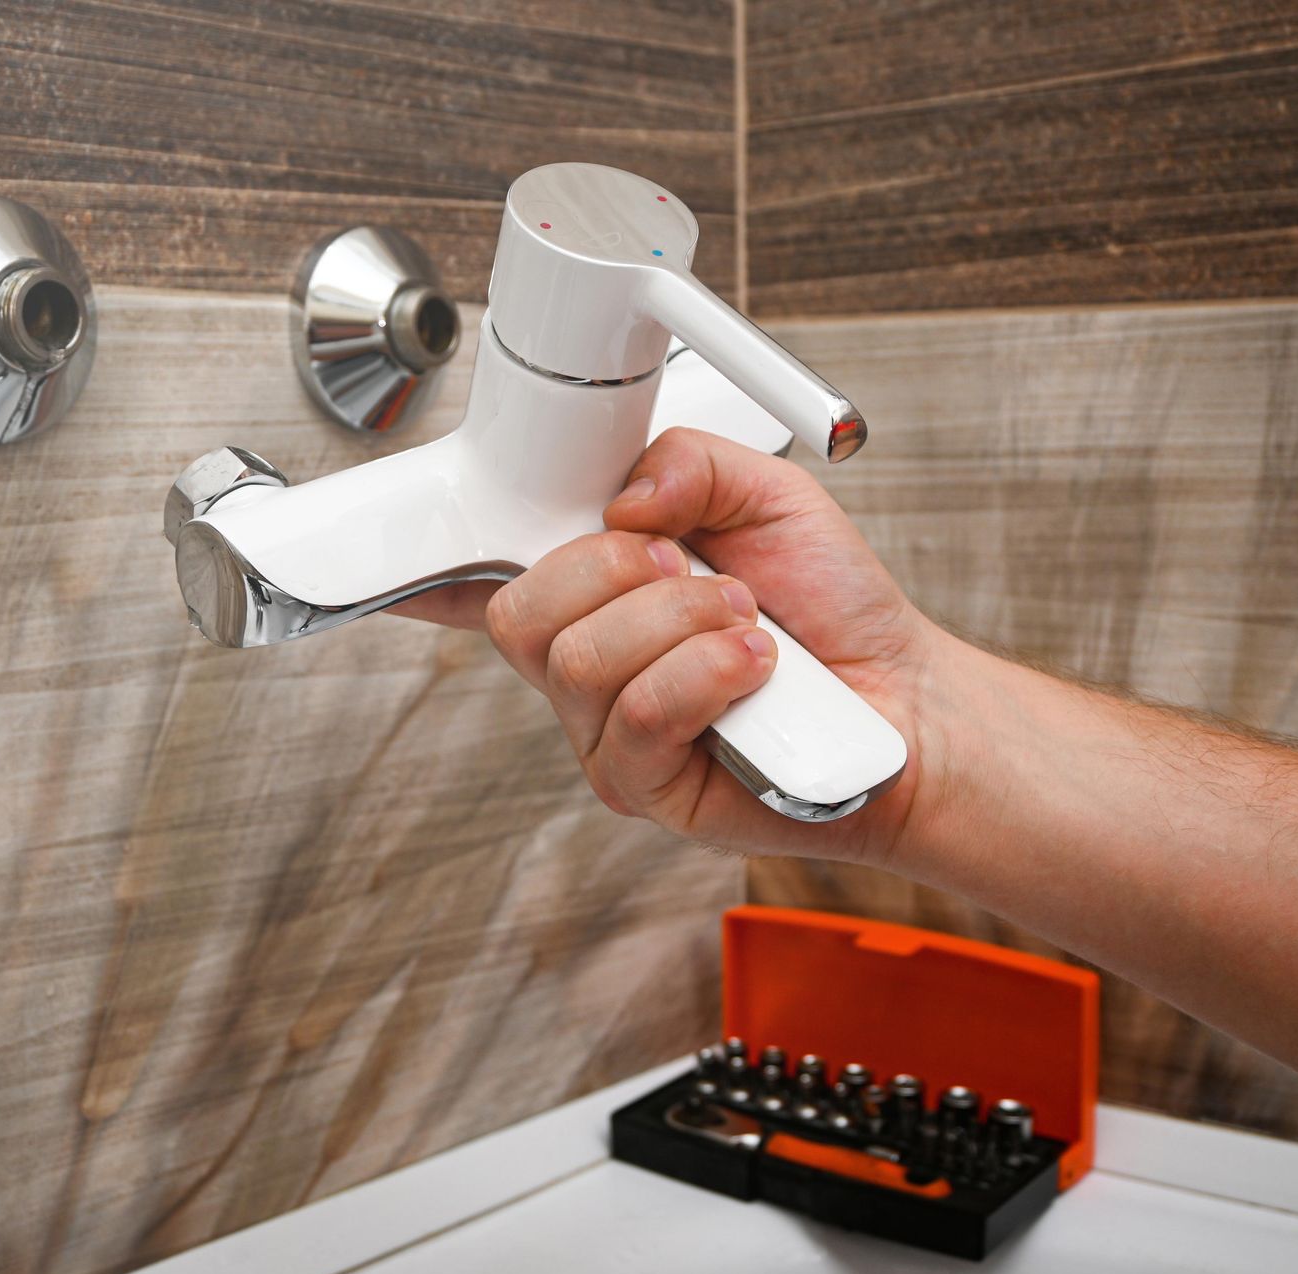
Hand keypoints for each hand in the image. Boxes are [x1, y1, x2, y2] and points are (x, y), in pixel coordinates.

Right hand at [395, 427, 959, 864]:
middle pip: (517, 615)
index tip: (393, 559)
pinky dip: (707, 672)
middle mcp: (587, 667)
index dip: (426, 575)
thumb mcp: (769, 497)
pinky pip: (638, 716)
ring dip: (682, 620)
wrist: (904, 699)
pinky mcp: (644, 787)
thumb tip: (623, 497)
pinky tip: (753, 668)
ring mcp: (607, 733)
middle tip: (691, 569)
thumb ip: (691, 462)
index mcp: (598, 593)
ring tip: (746, 623)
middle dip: (613, 569)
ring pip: (578, 661)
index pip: (483, 584)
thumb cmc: (833, 611)